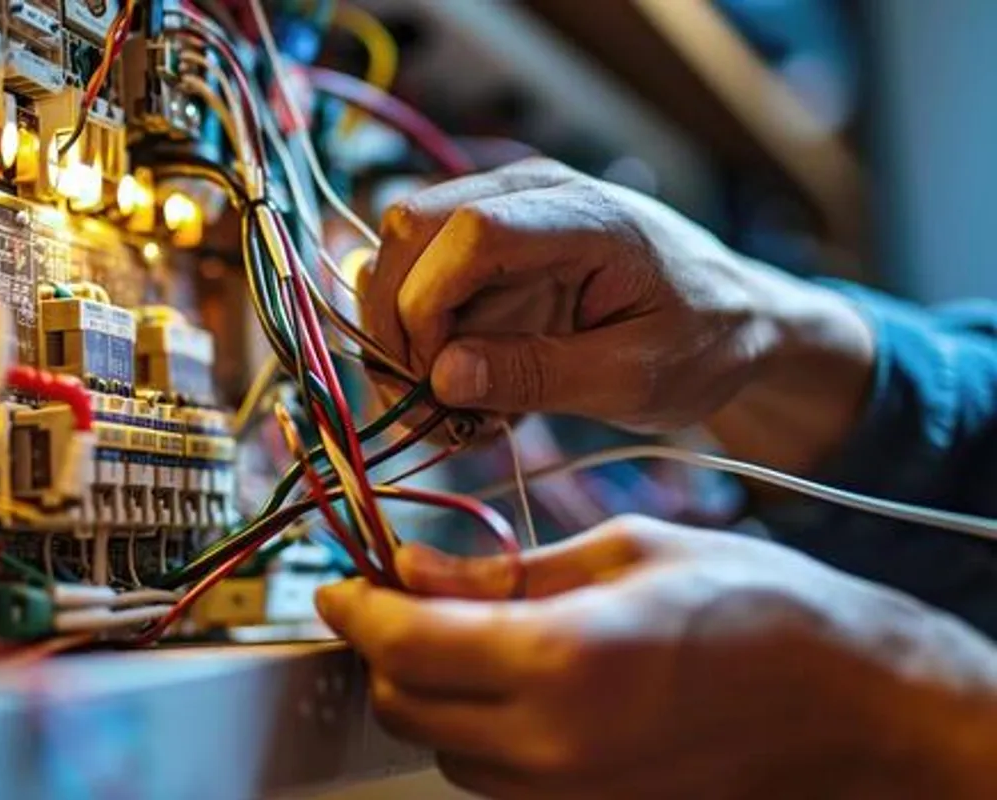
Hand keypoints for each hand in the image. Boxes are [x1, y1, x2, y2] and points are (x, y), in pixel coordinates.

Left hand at [316, 517, 996, 798]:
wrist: (847, 700)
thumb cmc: (755, 607)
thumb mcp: (625, 550)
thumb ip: (506, 568)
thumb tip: (415, 567)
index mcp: (562, 661)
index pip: (405, 644)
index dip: (354, 610)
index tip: (338, 583)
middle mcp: (554, 745)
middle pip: (406, 706)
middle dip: (383, 650)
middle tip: (397, 596)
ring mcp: (573, 793)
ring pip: (444, 749)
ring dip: (429, 691)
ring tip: (461, 633)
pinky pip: (497, 777)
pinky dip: (477, 728)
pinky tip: (509, 680)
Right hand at [363, 158, 873, 469]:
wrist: (736, 317)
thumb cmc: (705, 340)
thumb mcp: (636, 377)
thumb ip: (541, 374)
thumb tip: (442, 377)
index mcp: (583, 216)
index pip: (467, 231)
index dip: (427, 306)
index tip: (436, 381)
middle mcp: (532, 195)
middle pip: (409, 230)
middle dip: (395, 324)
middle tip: (423, 410)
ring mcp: (507, 215)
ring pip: (401, 257)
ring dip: (402, 338)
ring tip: (448, 412)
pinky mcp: (493, 250)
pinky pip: (425, 283)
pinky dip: (424, 342)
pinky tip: (466, 392)